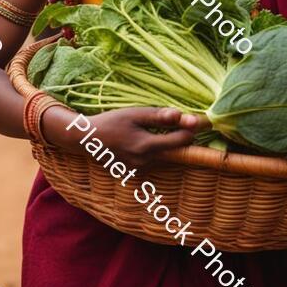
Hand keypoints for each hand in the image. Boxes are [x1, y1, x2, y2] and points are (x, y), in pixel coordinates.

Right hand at [43, 105, 208, 167]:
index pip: (182, 142)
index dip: (192, 129)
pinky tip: (156, 141)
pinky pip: (158, 163)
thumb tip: (183, 116)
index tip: (198, 120)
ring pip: (169, 160)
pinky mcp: (137, 173)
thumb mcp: (135, 114)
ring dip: (174, 147)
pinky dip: (162, 153)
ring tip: (173, 132)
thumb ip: (160, 117)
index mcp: (147, 146)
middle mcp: (146, 162)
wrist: (88, 140)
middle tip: (189, 125)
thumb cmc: (112, 122)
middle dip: (185, 139)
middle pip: (179, 154)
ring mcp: (142, 170)